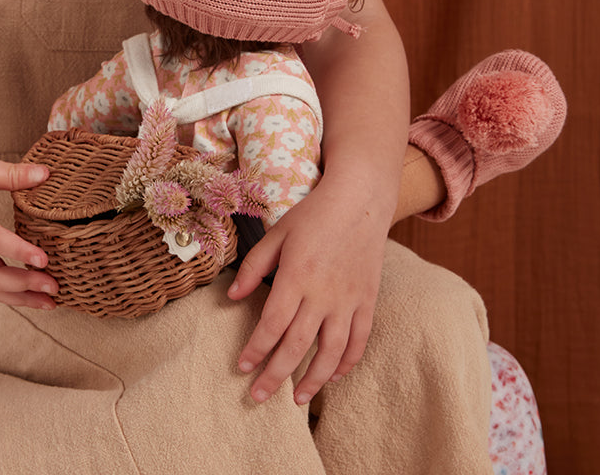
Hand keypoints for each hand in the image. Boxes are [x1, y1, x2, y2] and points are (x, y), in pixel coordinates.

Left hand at [227, 175, 388, 404]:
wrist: (360, 200)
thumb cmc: (314, 214)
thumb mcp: (277, 233)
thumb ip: (254, 266)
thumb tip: (232, 297)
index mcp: (296, 276)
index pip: (272, 325)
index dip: (255, 350)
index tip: (242, 367)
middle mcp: (323, 294)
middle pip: (297, 346)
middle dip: (275, 375)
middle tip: (257, 396)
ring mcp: (348, 301)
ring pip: (331, 353)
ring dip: (313, 380)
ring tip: (296, 398)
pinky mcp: (368, 302)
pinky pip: (359, 341)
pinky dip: (347, 363)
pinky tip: (333, 376)